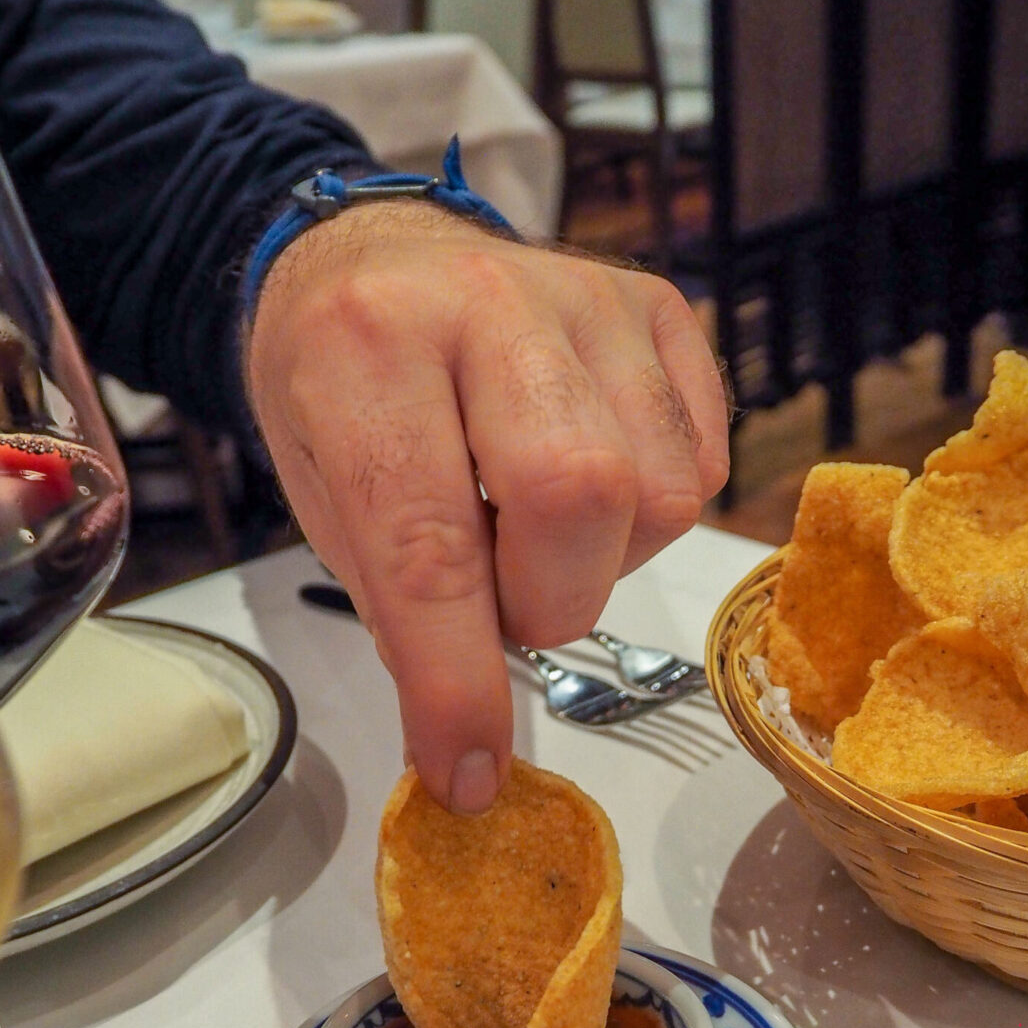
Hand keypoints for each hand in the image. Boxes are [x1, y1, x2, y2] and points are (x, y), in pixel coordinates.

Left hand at [246, 203, 728, 810]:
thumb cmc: (340, 388)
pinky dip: (648, 515)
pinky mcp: (659, 307)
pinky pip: (704, 463)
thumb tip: (467, 747)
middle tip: (502, 600)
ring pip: (662, 493)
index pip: (431, 545)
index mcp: (369, 351)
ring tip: (536, 528)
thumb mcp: (322, 493)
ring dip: (600, 560)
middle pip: (581, 497)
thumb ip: (399, 607)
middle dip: (549, 601)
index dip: (458, 679)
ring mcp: (589, 297)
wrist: (372, 255)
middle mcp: (489, 303)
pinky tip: (587, 486)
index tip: (469, 771)